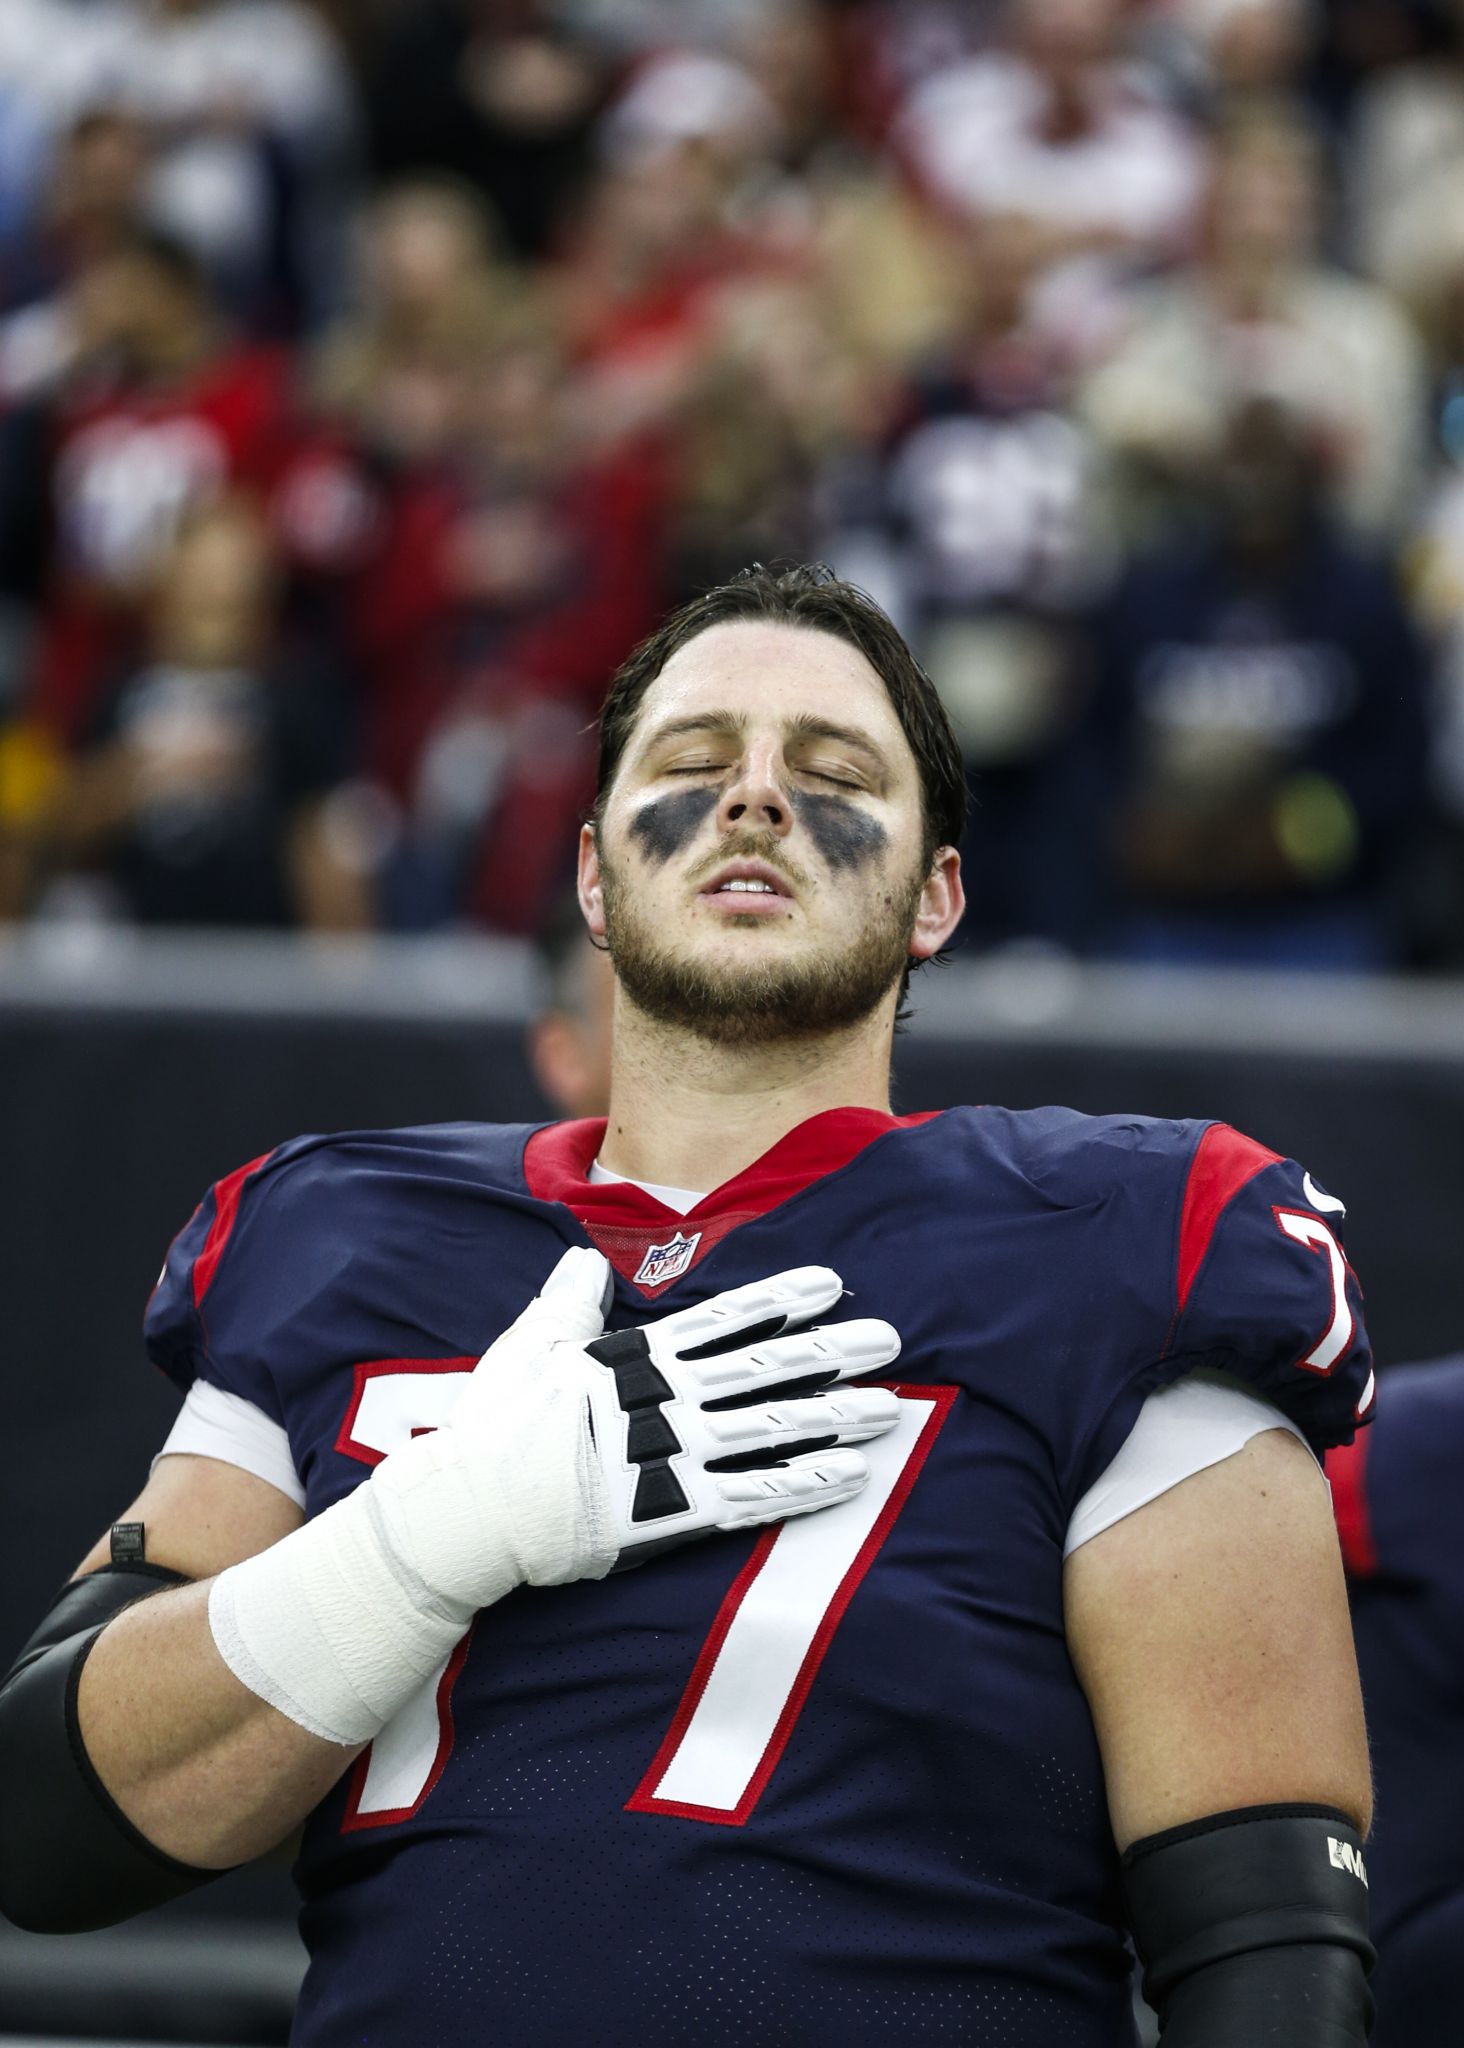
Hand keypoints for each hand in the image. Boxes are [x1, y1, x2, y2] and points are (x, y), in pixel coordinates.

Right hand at [377, 1248, 901, 1609]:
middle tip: (889, 1338)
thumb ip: (567, 1304)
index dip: (782, 1300)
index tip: (830, 1282)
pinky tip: (849, 1475)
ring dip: (835, 1414)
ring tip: (888, 1406)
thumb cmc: (492, 1429)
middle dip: (832, 1350)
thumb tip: (585, 1259)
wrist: (467, 1510)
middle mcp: (665, 1397)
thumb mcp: (528, 1347)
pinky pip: (754, 1495)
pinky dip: (805, 1483)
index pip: (725, 1319)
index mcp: (635, 1356)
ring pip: (772, 1425)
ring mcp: (672, 1453)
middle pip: (766, 1366)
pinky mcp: (671, 1512)